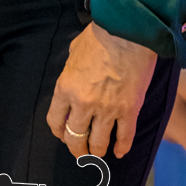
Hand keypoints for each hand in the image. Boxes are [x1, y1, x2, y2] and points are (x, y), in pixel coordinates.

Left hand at [47, 22, 156, 160]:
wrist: (127, 31)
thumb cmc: (100, 36)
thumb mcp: (74, 51)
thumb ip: (71, 70)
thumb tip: (73, 77)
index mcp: (66, 87)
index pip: (55, 120)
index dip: (59, 131)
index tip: (63, 134)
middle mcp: (83, 103)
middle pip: (75, 138)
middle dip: (77, 149)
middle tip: (80, 152)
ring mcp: (107, 109)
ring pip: (99, 143)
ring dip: (97, 152)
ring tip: (98, 154)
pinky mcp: (129, 110)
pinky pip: (125, 137)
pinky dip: (122, 147)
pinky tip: (120, 152)